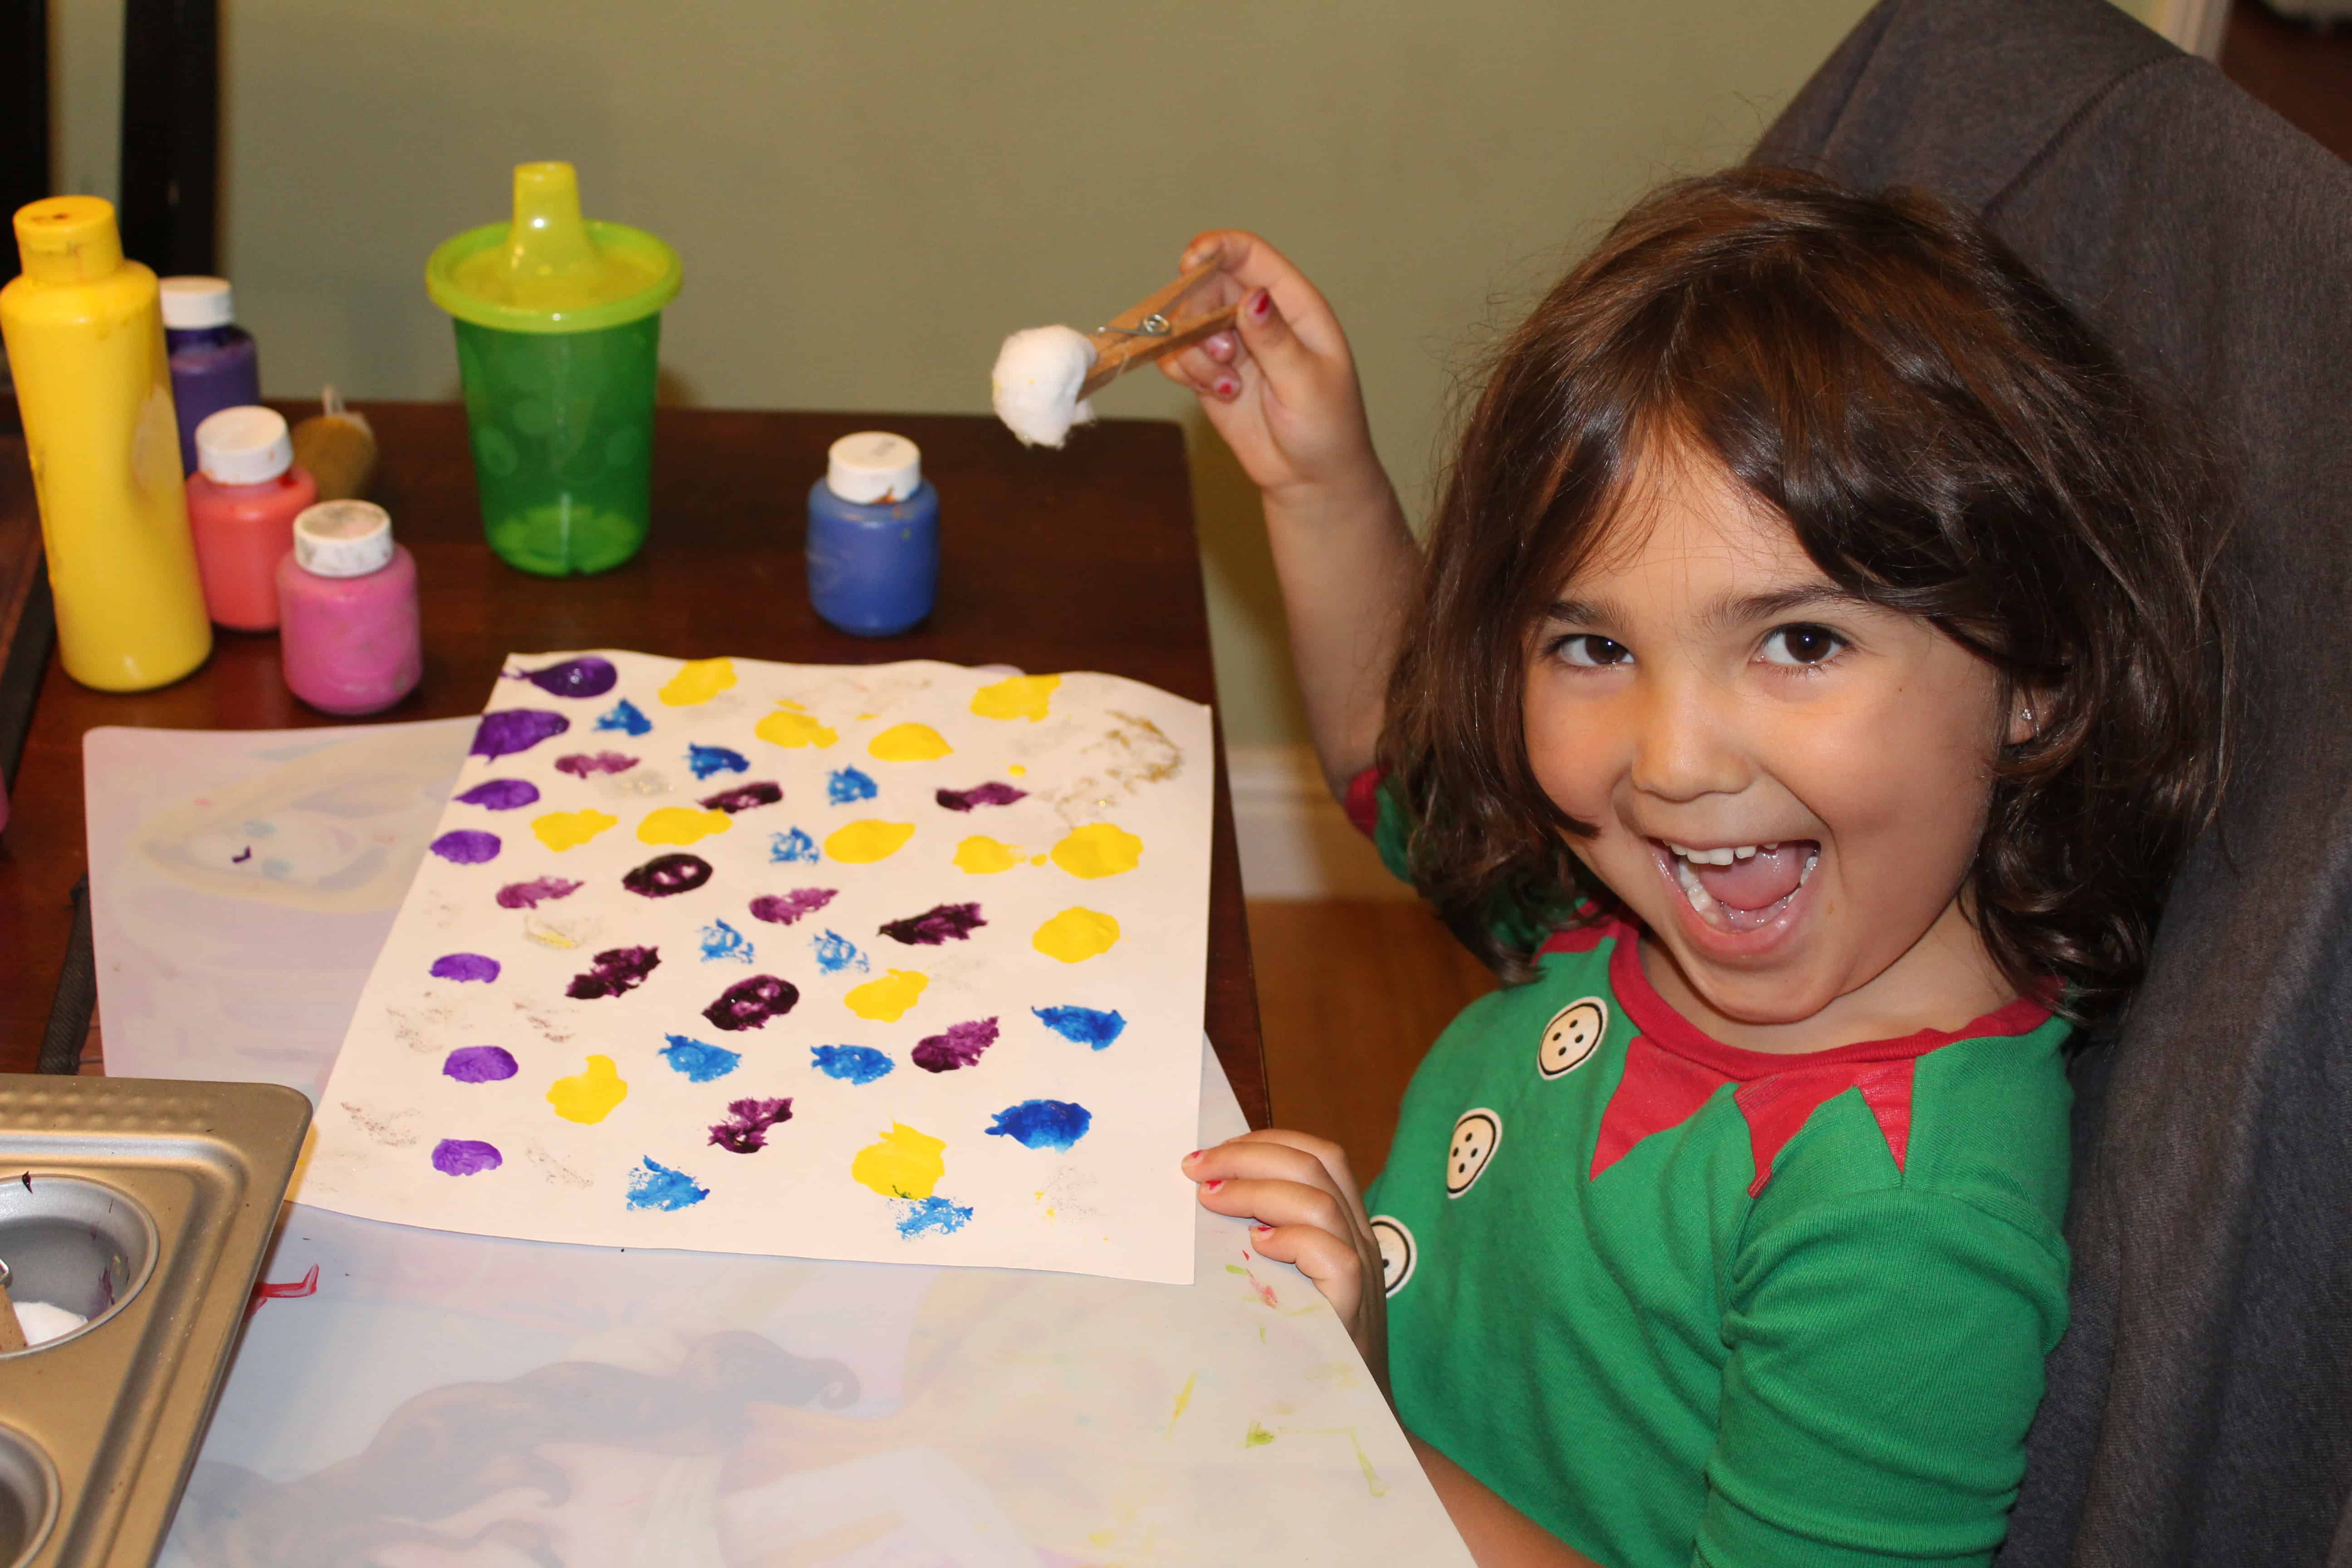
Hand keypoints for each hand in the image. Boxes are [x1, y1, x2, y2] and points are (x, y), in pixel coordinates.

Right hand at [1155, 231, 1387, 510]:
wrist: (1312, 479)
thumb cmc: (1328, 429)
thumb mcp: (1306, 384)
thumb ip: (1275, 341)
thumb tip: (1253, 297)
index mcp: (1294, 306)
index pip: (1250, 255)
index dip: (1216, 248)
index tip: (1189, 264)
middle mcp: (1260, 317)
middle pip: (1207, 285)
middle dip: (1199, 315)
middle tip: (1221, 356)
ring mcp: (1233, 344)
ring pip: (1187, 322)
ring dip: (1195, 352)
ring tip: (1227, 385)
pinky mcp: (1211, 372)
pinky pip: (1178, 355)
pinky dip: (1186, 372)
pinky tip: (1221, 394)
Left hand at [1182, 1129, 1388, 1388]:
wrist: (1357, 1410)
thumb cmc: (1309, 1343)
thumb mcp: (1288, 1277)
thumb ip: (1266, 1240)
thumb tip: (1207, 1201)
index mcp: (1345, 1224)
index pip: (1318, 1155)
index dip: (1264, 1141)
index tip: (1210, 1153)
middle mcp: (1359, 1237)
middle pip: (1317, 1162)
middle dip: (1249, 1153)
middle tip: (1195, 1167)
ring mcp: (1362, 1269)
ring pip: (1320, 1201)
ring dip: (1257, 1189)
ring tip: (1211, 1199)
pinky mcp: (1354, 1307)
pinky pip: (1333, 1255)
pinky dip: (1292, 1240)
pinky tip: (1255, 1246)